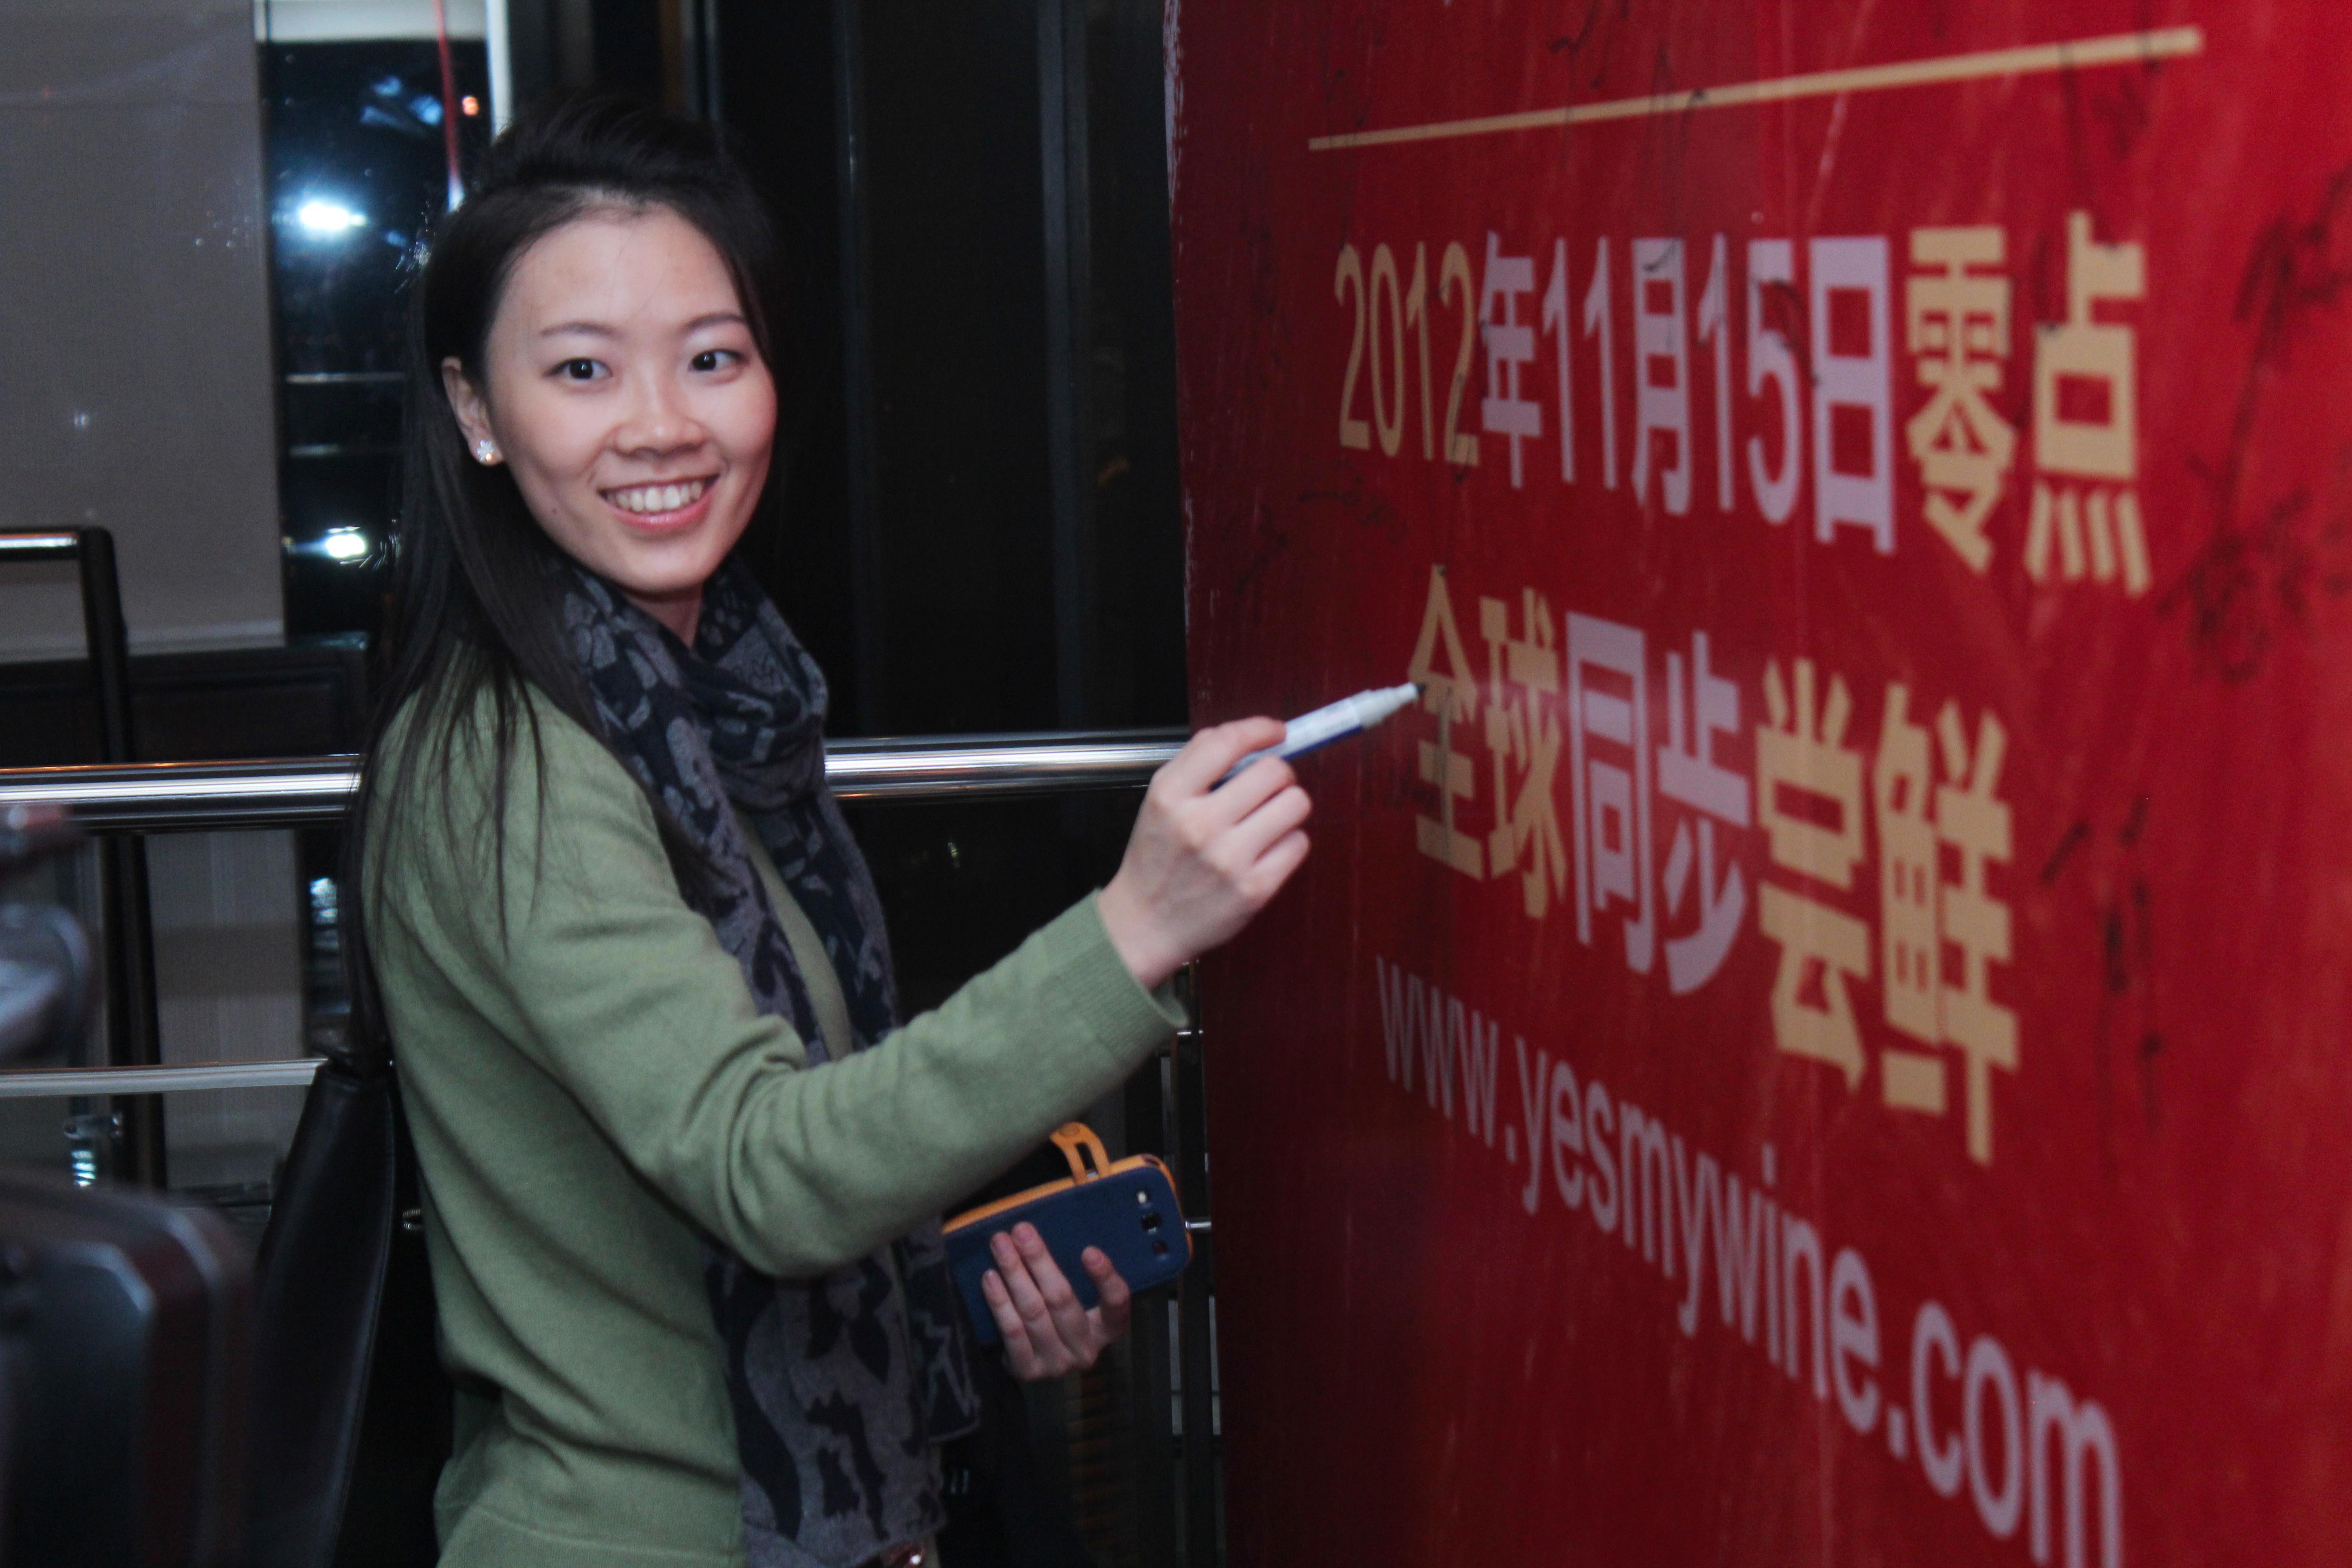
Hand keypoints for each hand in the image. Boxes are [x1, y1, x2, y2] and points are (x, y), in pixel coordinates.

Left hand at [981, 1223, 1130, 1378]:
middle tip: (1021, 1231)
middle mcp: (1085, 1349)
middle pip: (1061, 1299)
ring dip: (1014, 1273)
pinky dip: (999, 1301)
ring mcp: (1056, 1363)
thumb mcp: (1078, 1300)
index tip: (1089, 1251)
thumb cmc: (1058, 1319)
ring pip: (1033, 1311)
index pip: (1116, 1303)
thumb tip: (1045, 1233)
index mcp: (1106, 1330)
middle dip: (1039, 1260)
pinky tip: (990, 1277)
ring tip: (1000, 1244)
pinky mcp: (1028, 1371)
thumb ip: (1072, 1274)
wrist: (1037, 1363)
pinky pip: (1011, 1331)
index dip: (1105, 1278)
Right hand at [1097, 717, 1312, 990]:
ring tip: (1267, 820)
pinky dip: (1289, 842)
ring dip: (1287, 807)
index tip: (1276, 732)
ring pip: (1295, 804)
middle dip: (1279, 775)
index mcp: (1170, 795)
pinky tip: (1266, 850)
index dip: (1261, 729)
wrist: (1145, 924)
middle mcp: (1199, 824)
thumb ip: (1198, 764)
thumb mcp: (1159, 801)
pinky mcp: (1254, 889)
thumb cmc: (1158, 858)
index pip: (1227, 742)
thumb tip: (1253, 737)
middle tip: (1268, 789)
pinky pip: (1299, 843)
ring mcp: (1229, 858)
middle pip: (1273, 771)